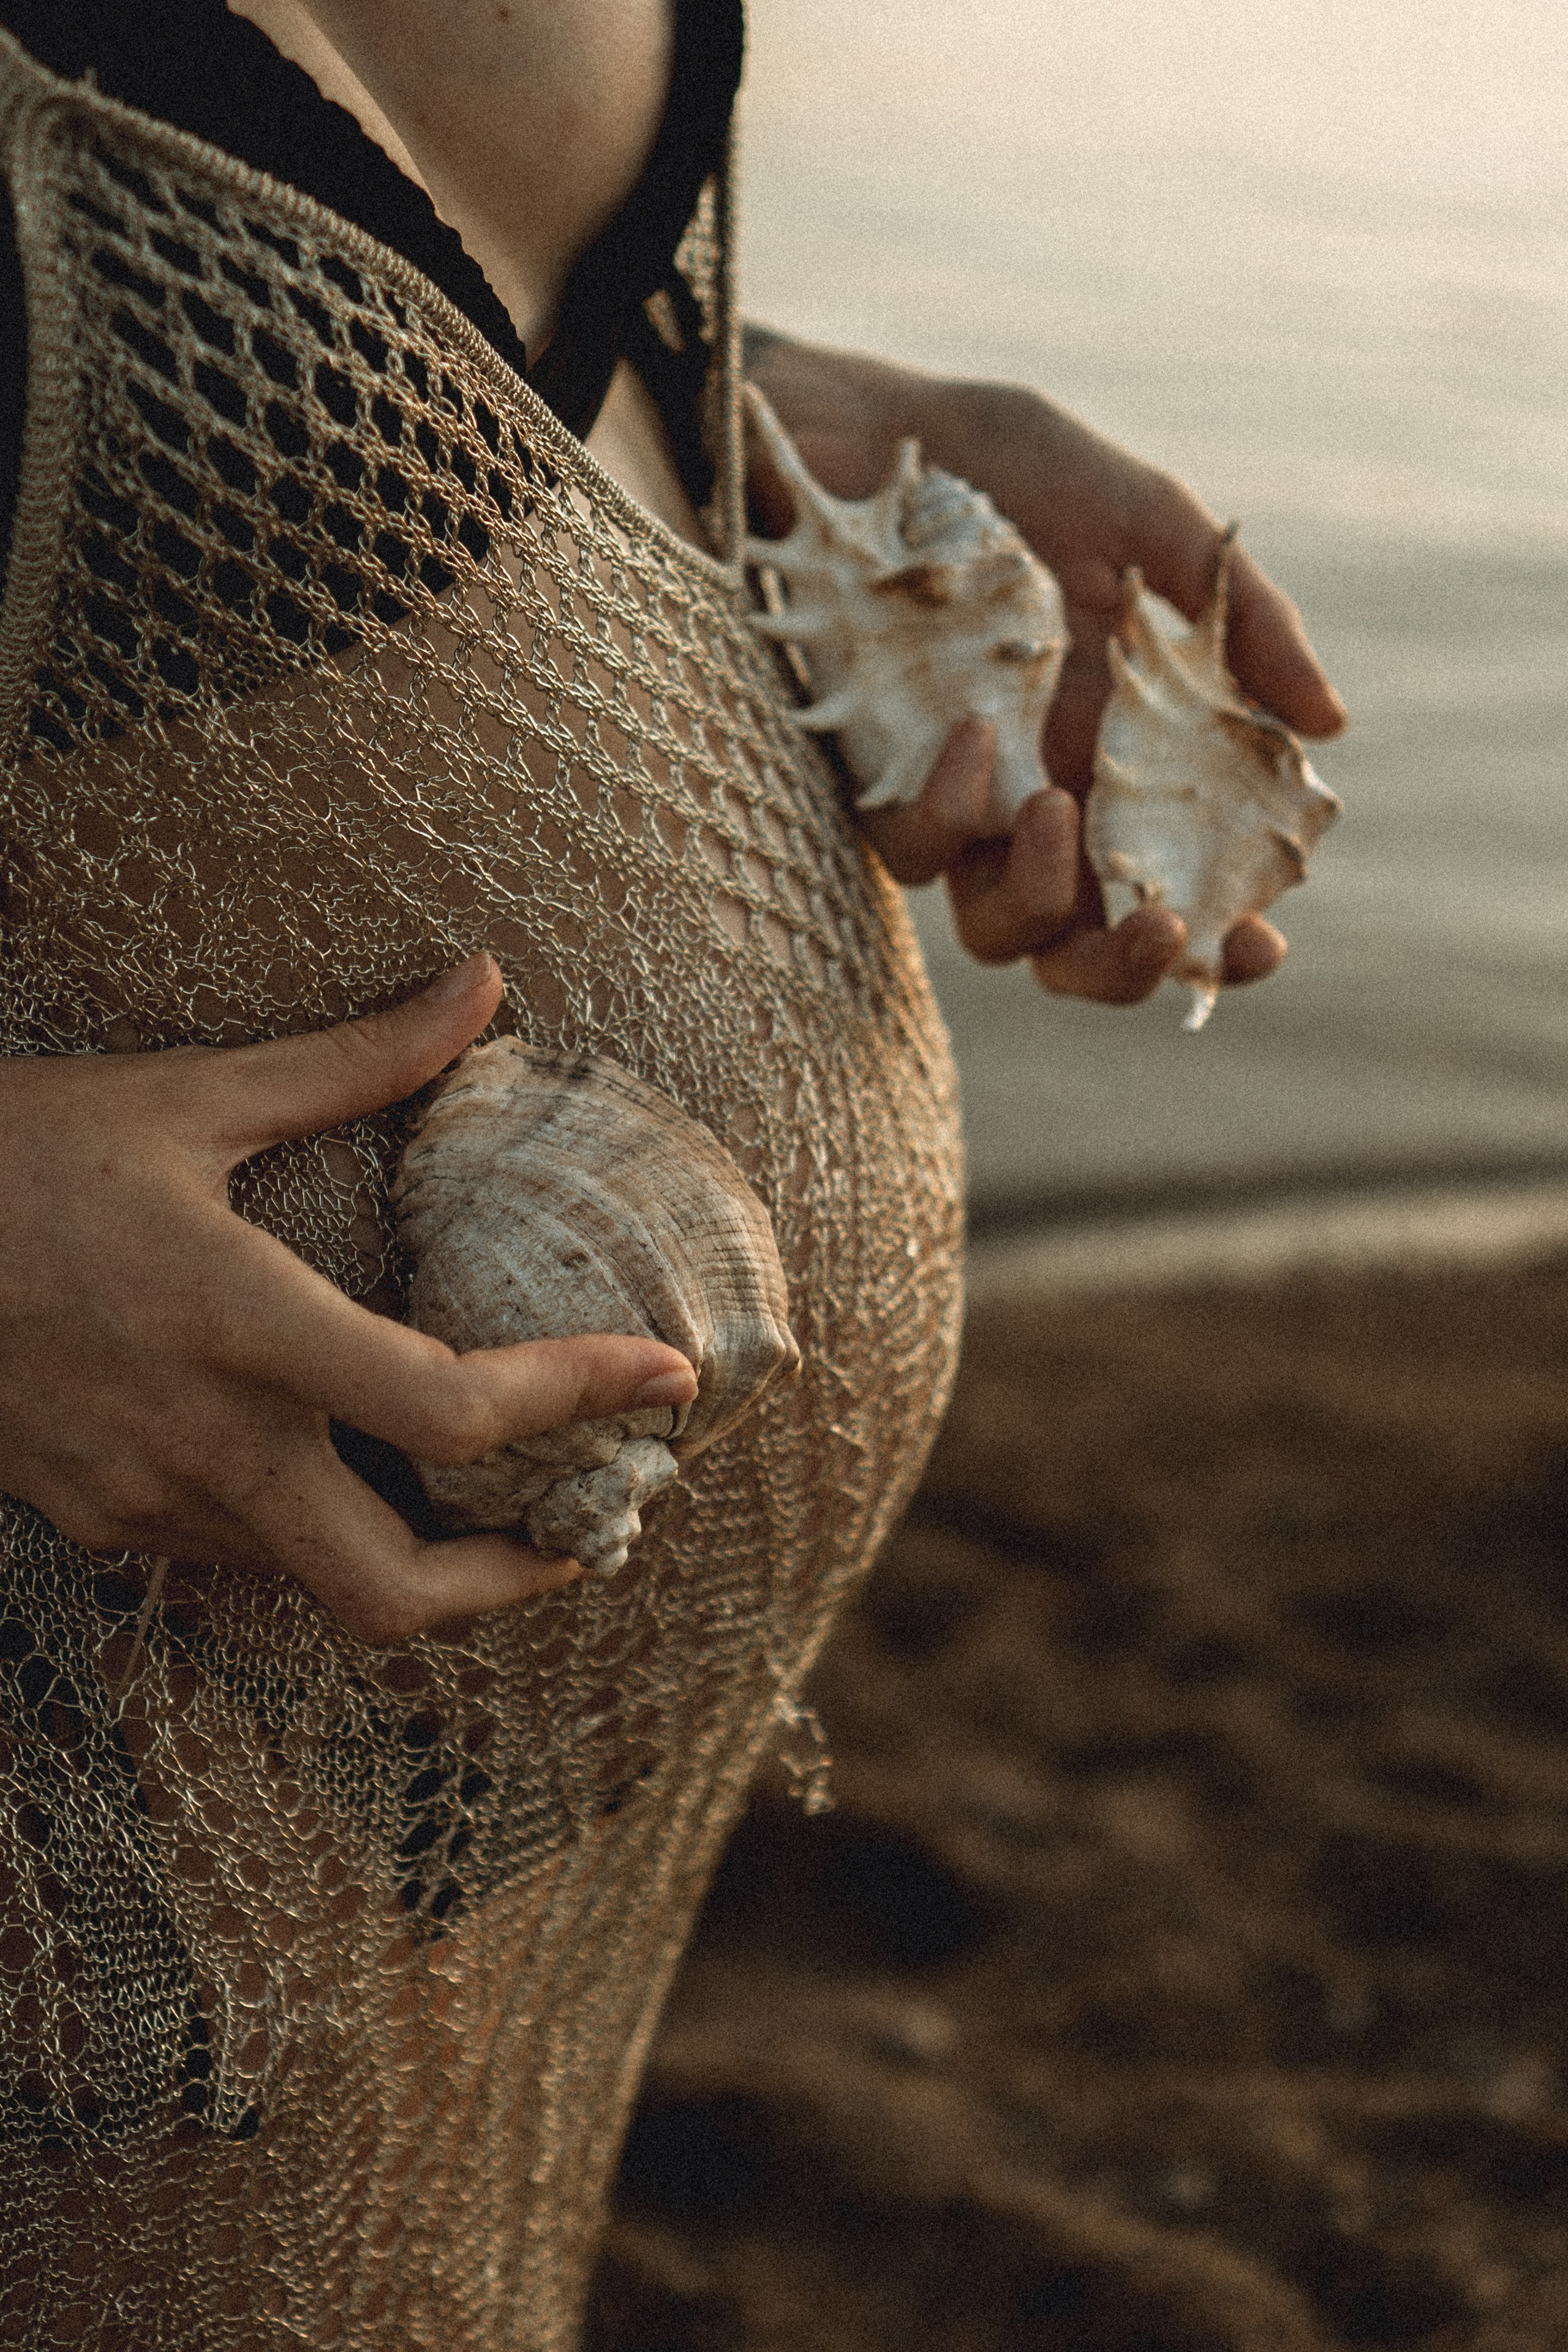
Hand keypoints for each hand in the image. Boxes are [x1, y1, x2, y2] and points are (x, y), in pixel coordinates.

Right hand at [0, 954, 696, 1640]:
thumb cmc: (10, 1153)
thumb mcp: (186, 1096)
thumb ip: (355, 1059)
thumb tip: (484, 984)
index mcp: (240, 1327)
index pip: (450, 1409)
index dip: (578, 1400)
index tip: (668, 1381)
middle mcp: (203, 1444)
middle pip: (395, 1594)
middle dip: (513, 1587)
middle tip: (586, 1532)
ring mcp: (143, 1502)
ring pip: (318, 1581)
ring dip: (416, 1553)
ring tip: (488, 1493)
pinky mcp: (99, 1520)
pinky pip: (240, 1554)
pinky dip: (317, 1527)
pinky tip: (339, 1460)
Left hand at [743, 331, 1346, 1005]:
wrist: (859, 432)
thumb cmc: (1008, 471)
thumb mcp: (1146, 524)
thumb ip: (1241, 623)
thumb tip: (1327, 723)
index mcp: (1120, 764)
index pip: (1173, 888)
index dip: (1215, 941)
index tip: (1260, 938)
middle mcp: (1039, 803)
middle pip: (1078, 951)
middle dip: (1126, 968)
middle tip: (1164, 926)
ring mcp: (956, 802)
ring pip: (995, 929)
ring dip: (1040, 896)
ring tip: (1053, 807)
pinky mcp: (875, 781)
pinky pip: (914, 848)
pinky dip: (950, 806)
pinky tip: (974, 729)